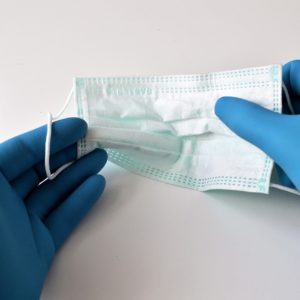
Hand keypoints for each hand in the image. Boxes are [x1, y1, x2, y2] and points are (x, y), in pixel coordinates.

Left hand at [0, 118, 106, 298]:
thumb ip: (3, 158)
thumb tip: (21, 140)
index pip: (21, 151)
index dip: (50, 137)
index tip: (78, 127)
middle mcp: (4, 202)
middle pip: (40, 169)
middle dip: (67, 153)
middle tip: (93, 141)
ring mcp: (22, 224)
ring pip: (54, 191)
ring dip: (78, 173)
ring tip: (100, 157)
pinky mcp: (40, 244)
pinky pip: (63, 217)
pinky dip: (81, 200)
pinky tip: (97, 184)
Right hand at [215, 60, 299, 189]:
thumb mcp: (287, 140)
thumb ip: (251, 120)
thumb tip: (223, 105)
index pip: (291, 73)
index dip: (265, 86)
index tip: (243, 106)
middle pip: (289, 102)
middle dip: (262, 116)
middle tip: (240, 127)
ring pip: (291, 127)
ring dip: (270, 139)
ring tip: (250, 149)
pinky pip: (296, 148)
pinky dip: (284, 155)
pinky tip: (272, 168)